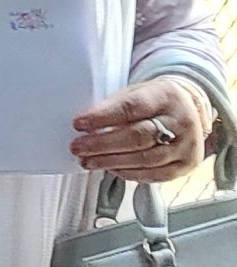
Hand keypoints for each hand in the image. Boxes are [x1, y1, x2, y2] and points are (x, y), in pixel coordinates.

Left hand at [72, 78, 213, 183]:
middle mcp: (182, 121)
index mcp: (166, 95)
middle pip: (138, 136)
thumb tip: (85, 126)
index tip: (79, 124)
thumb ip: (113, 106)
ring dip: (111, 162)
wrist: (188, 110)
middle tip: (77, 147)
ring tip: (87, 161)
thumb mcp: (135, 92)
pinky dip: (129, 173)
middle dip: (103, 144)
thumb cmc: (153, 102)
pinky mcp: (187, 164)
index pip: (132, 107)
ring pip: (146, 159)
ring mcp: (187, 145)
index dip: (103, 117)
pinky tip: (111, 169)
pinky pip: (155, 174)